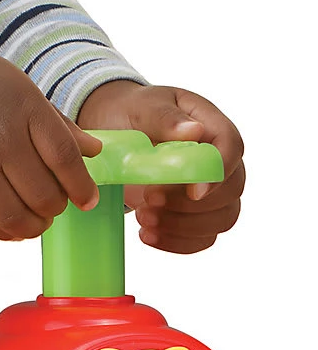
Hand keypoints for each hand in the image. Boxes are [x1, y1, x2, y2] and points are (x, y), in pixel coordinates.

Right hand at [0, 23, 101, 240]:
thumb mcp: (20, 86)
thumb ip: (56, 123)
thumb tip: (93, 152)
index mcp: (24, 107)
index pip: (65, 159)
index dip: (82, 187)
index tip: (88, 200)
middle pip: (44, 194)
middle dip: (58, 207)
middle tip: (58, 204)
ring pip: (15, 217)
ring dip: (34, 227)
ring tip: (37, 220)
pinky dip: (5, 232)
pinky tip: (13, 226)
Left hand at [77, 80, 243, 253]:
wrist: (117, 129)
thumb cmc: (134, 113)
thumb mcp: (142, 107)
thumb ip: (166, 118)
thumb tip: (193, 130)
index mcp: (212, 125)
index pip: (232, 148)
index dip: (217, 173)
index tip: (192, 190)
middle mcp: (221, 160)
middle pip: (231, 190)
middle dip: (191, 204)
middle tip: (149, 200)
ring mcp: (213, 190)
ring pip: (222, 219)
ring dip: (184, 226)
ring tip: (143, 218)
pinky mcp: (197, 214)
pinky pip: (203, 238)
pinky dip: (178, 242)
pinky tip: (148, 235)